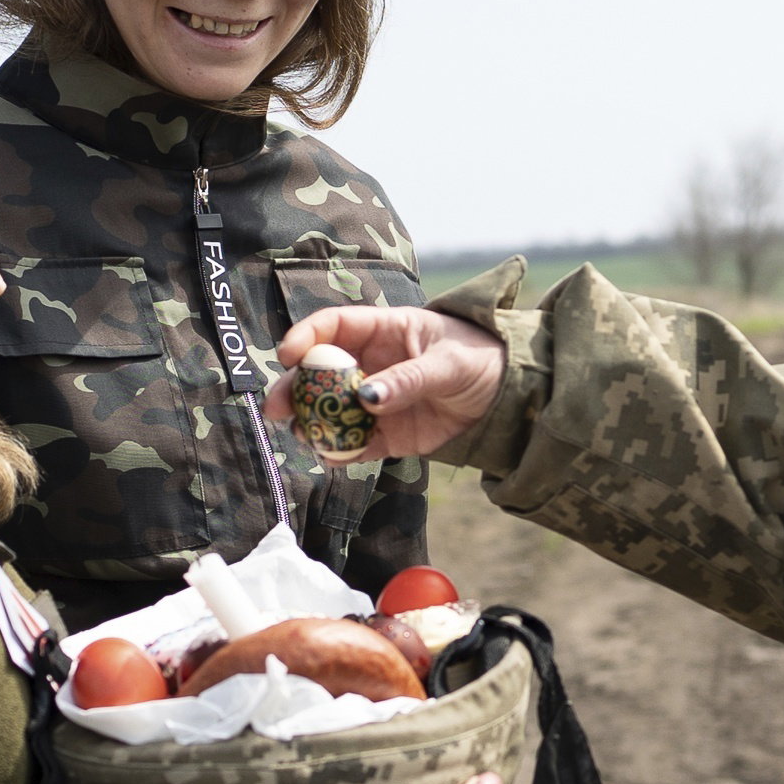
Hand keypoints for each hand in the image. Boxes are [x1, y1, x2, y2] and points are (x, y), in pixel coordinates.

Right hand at [268, 307, 506, 461]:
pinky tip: (333, 456)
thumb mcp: (449, 364)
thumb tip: (367, 399)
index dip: (306, 337)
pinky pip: (354, 445)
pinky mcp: (386, 435)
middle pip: (319, 373)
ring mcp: (374, 402)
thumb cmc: (479, 360)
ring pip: (330, 411)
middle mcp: (370, 365)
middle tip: (276, 408)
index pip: (333, 327)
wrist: (507, 397)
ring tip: (303, 435)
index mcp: (382, 331)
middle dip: (294, 388)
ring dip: (312, 423)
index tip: (289, 354)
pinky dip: (341, 452)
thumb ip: (408, 379)